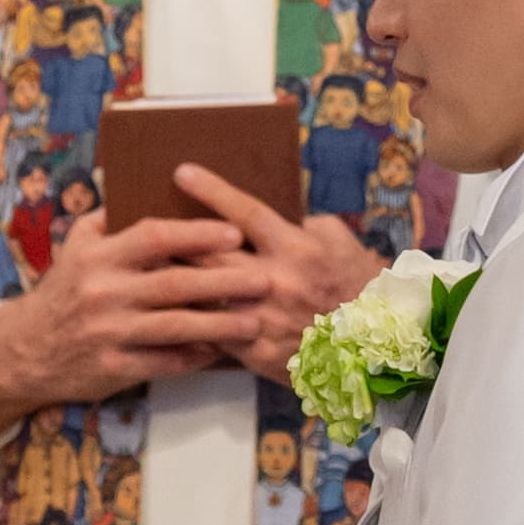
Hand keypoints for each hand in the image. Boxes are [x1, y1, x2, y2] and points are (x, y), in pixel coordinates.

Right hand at [0, 210, 256, 435]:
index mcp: (99, 256)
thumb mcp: (76, 246)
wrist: (25, 350)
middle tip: (264, 279)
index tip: (235, 232)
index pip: (155, 237)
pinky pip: (164, 362)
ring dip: (220, 325)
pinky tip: (221, 352)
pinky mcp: (113, 367)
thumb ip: (109, 219)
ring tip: (254, 322)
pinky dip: (195, 357)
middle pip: (175, 284)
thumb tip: (144, 186)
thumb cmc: (63, 291)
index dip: (197, 234)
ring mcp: (109, 332)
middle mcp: (104, 292)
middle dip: (225, 281)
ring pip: (175, 327)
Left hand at [164, 173, 385, 381]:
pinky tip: (168, 313)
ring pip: (204, 296)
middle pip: (211, 254)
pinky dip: (191, 321)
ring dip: (174, 282)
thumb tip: (269, 216)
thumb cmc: (359, 286)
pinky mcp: (257, 353)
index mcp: (297, 249)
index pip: (245, 212)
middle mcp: (276, 283)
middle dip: (177, 238)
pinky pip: (214, 334)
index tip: (181, 172)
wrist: (378, 347)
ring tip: (146, 269)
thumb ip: (303, 224)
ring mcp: (264, 320)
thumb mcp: (340, 242)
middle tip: (145, 223)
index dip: (211, 191)